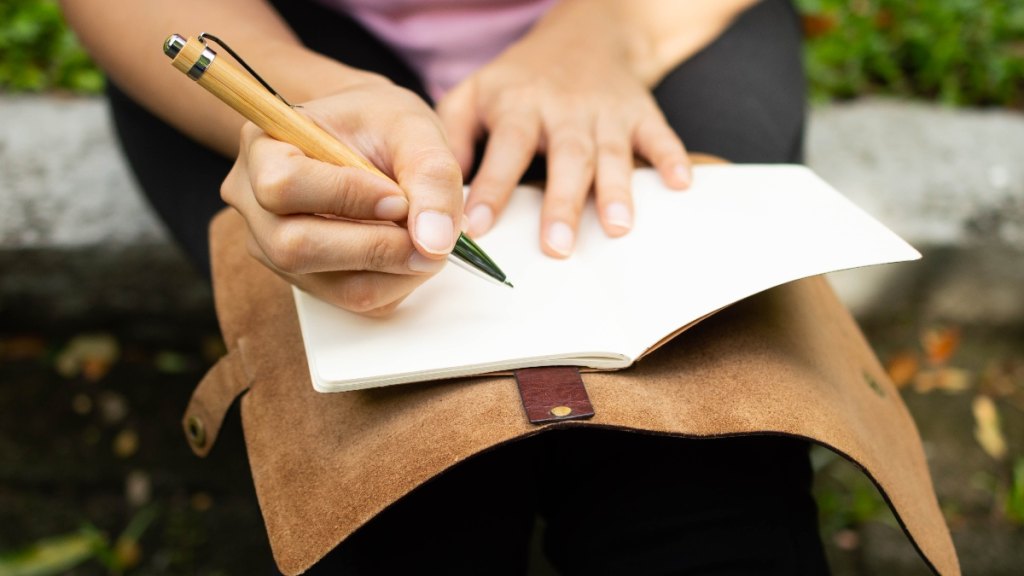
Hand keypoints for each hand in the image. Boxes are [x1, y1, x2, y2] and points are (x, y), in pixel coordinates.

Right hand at [221, 77, 463, 315]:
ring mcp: (275, 248)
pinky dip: (396, 282)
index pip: (284, 185)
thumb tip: (435, 243)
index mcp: (264, 146)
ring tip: (426, 237)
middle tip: (430, 233)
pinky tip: (410, 250)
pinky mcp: (308, 279)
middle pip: (295, 248)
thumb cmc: (382, 125)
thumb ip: (431, 175)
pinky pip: (353, 300)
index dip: (346, 197)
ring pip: (330, 286)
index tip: (400, 197)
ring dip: (394, 269)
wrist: (371, 140)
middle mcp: (255, 203)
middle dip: (375, 247)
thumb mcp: (413, 129)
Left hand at [436, 0, 690, 257]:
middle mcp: (563, 109)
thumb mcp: (473, 92)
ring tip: (616, 227)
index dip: (493, 188)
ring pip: (611, 152)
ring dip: (616, 190)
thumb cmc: (520, 78)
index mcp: (517, 105)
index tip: (479, 227)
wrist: (586, 31)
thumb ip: (453, 138)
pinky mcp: (641, 112)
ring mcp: (606, 111)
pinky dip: (671, 158)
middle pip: (564, 158)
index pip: (505, 149)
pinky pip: (660, 135)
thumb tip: (441, 194)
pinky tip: (680, 185)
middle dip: (561, 203)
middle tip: (557, 248)